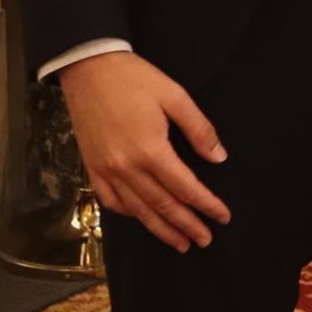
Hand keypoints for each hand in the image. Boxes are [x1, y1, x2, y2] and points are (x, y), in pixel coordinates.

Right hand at [61, 52, 230, 252]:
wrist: (89, 68)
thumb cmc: (135, 78)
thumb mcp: (175, 96)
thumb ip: (199, 129)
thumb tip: (219, 158)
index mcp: (150, 150)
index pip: (185, 187)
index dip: (206, 204)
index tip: (223, 217)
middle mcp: (126, 168)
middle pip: (162, 205)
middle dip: (186, 225)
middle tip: (205, 240)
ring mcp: (106, 170)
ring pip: (138, 210)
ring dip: (160, 229)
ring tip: (180, 243)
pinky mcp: (92, 168)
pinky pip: (111, 201)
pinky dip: (130, 214)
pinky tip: (143, 218)